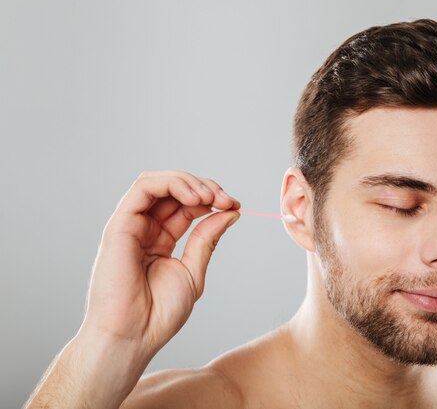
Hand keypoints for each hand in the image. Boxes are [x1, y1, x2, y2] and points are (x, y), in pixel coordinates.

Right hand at [79, 170, 239, 356]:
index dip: (212, 199)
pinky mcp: (120, 224)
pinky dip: (172, 184)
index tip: (235, 206)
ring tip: (211, 197)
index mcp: (160, 239)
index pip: (187, 205)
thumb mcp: (193, 270)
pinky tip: (194, 198)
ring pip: (158, 182)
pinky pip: (144, 187)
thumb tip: (230, 212)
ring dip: (190, 182)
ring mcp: (131, 225)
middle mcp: (145, 228)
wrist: (134, 335)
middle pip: (175, 190)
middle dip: (206, 188)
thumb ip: (207, 238)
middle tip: (227, 200)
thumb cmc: (159, 313)